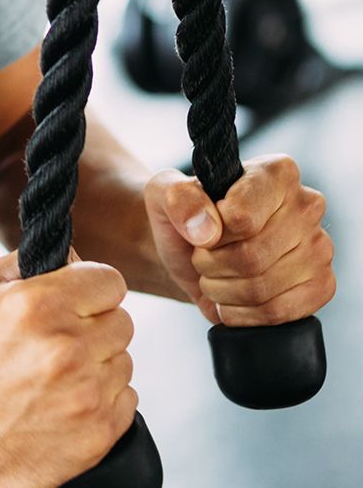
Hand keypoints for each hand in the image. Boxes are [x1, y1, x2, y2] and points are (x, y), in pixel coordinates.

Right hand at [0, 249, 137, 487]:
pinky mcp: (99, 433)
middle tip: (62, 343)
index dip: (93, 289)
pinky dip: (104, 399)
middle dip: (96, 328)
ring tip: (60, 376)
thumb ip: (29, 261)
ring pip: (125, 361)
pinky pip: (127, 398)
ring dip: (100, 365)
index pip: (111, 281)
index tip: (79, 302)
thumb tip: (75, 255)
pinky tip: (68, 401)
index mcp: (40, 306)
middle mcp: (68, 348)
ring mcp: (86, 394)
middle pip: (123, 321)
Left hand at [143, 153, 335, 326]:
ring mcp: (319, 247)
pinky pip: (277, 313)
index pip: (242, 218)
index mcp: (277, 173)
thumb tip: (207, 230)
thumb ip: (179, 199)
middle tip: (204, 256)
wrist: (190, 252)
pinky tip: (233, 299)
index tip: (204, 227)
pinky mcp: (321, 286)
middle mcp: (307, 205)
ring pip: (262, 288)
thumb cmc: (184, 216)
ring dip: (222, 290)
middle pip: (251, 257)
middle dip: (211, 265)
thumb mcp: (165, 193)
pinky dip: (242, 313)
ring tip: (216, 275)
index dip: (210, 233)